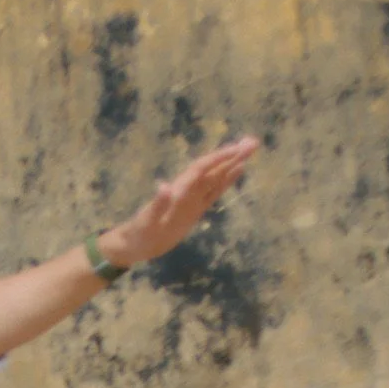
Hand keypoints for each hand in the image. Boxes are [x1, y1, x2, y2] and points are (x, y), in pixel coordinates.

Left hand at [100, 136, 259, 267]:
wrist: (134, 245)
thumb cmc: (138, 234)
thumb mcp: (147, 222)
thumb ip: (157, 205)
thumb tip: (164, 186)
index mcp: (178, 190)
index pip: (202, 169)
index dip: (219, 158)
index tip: (238, 148)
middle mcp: (187, 190)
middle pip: (213, 169)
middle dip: (232, 156)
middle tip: (254, 142)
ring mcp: (192, 199)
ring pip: (216, 177)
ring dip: (232, 163)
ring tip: (250, 149)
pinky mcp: (195, 209)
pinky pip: (214, 192)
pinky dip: (227, 181)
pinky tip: (237, 171)